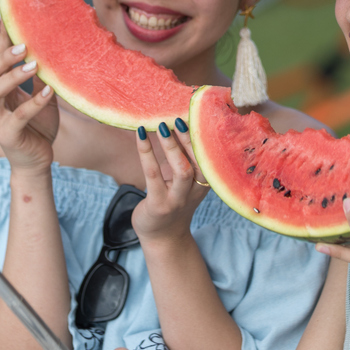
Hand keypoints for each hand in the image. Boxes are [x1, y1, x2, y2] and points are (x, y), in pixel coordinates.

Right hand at [0, 21, 58, 171]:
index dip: (0, 38)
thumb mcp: (43, 96)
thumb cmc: (38, 126)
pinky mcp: (7, 135)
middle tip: (22, 45)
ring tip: (32, 64)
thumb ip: (42, 77)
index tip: (5, 14)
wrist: (37, 161)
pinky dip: (34, 103)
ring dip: (13, 77)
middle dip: (2, 58)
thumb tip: (51, 48)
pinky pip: (18, 117)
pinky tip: (49, 93)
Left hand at [130, 120, 208, 243]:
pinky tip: (140, 135)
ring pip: (182, 170)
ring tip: (162, 126)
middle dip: (189, 138)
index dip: (203, 134)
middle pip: (199, 161)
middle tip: (178, 117)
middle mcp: (196, 190)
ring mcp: (178, 199)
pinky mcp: (159, 205)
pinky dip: (146, 152)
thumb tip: (177, 122)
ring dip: (172, 146)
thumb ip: (185, 158)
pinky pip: (153, 175)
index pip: (208, 155)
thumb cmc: (173, 202)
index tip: (196, 112)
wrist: (163, 238)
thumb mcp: (185, 182)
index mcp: (206, 181)